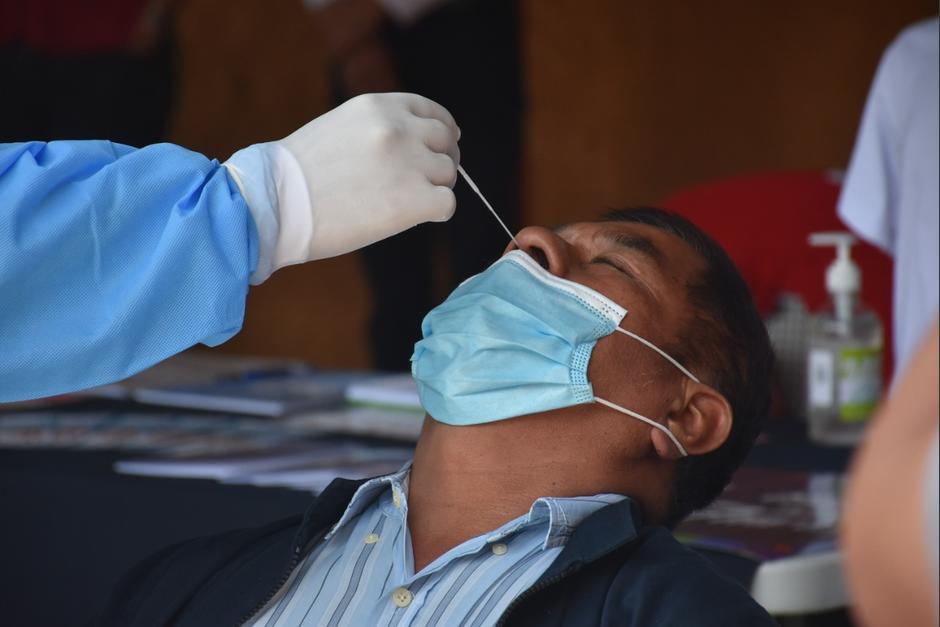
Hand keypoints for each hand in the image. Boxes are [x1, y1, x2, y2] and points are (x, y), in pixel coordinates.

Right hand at [223, 93, 459, 282]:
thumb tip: (413, 147)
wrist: (273, 204)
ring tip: (404, 204)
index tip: (444, 145)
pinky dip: (435, 214)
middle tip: (426, 183)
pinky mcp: (414, 200)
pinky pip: (446, 205)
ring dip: (434, 190)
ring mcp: (409, 163)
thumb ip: (377, 130)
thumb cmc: (296, 177)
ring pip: (448, 175)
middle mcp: (398, 128)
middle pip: (446, 143)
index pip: (432, 112)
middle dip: (441, 162)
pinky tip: (413, 219)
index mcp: (378, 107)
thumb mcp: (339, 129)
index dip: (442, 131)